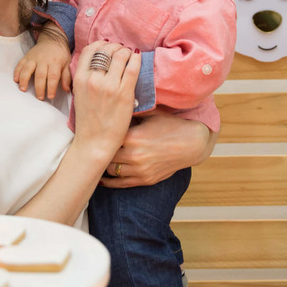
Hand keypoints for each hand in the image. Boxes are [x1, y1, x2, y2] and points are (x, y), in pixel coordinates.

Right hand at [14, 27, 71, 99]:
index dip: (51, 87)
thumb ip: (66, 76)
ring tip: (23, 89)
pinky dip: (17, 72)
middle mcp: (43, 60)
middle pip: (40, 75)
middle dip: (39, 87)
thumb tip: (66, 90)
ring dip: (24, 79)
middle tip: (39, 98)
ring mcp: (33, 58)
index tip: (50, 96)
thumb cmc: (60, 54)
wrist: (52, 39)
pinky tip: (16, 80)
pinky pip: (20, 64)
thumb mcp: (67, 63)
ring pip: (27, 69)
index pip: (53, 76)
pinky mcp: (27, 56)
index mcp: (55, 62)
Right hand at [71, 41, 141, 164]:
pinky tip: (138, 59)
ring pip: (121, 55)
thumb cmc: (88, 120)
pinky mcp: (124, 94)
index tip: (108, 47)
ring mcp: (109, 86)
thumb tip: (99, 59)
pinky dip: (137, 59)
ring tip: (130, 56)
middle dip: (116, 47)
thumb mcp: (80, 94)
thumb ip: (86, 77)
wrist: (94, 142)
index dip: (101, 44)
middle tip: (122, 52)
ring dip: (127, 52)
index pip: (90, 49)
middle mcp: (93, 79)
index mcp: (79, 78)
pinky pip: (133, 68)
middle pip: (107, 49)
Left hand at [99, 112, 215, 188]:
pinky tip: (102, 178)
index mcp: (132, 137)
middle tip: (94, 145)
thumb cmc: (171, 125)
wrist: (192, 143)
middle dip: (101, 150)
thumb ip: (132, 111)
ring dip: (105, 164)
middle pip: (106, 155)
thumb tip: (113, 102)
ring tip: (98, 159)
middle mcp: (134, 155)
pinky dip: (109, 181)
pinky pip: (121, 183)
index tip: (94, 131)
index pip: (106, 137)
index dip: (100, 134)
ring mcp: (139, 170)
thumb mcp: (151, 114)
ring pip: (111, 170)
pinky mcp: (145, 180)